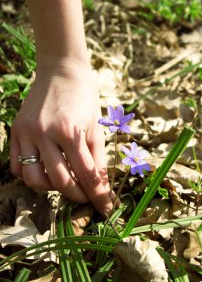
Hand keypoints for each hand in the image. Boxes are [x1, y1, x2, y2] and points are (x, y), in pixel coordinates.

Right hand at [10, 60, 112, 214]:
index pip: (86, 174)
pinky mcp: (15, 131)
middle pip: (60, 181)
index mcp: (71, 131)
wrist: (62, 71)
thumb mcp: (96, 128)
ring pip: (34, 179)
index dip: (98, 196)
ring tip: (65, 181)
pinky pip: (17, 166)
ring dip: (52, 188)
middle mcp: (45, 133)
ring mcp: (27, 133)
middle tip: (87, 196)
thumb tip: (102, 188)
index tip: (106, 210)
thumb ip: (97, 159)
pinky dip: (30, 175)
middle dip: (77, 195)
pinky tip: (45, 170)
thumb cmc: (85, 98)